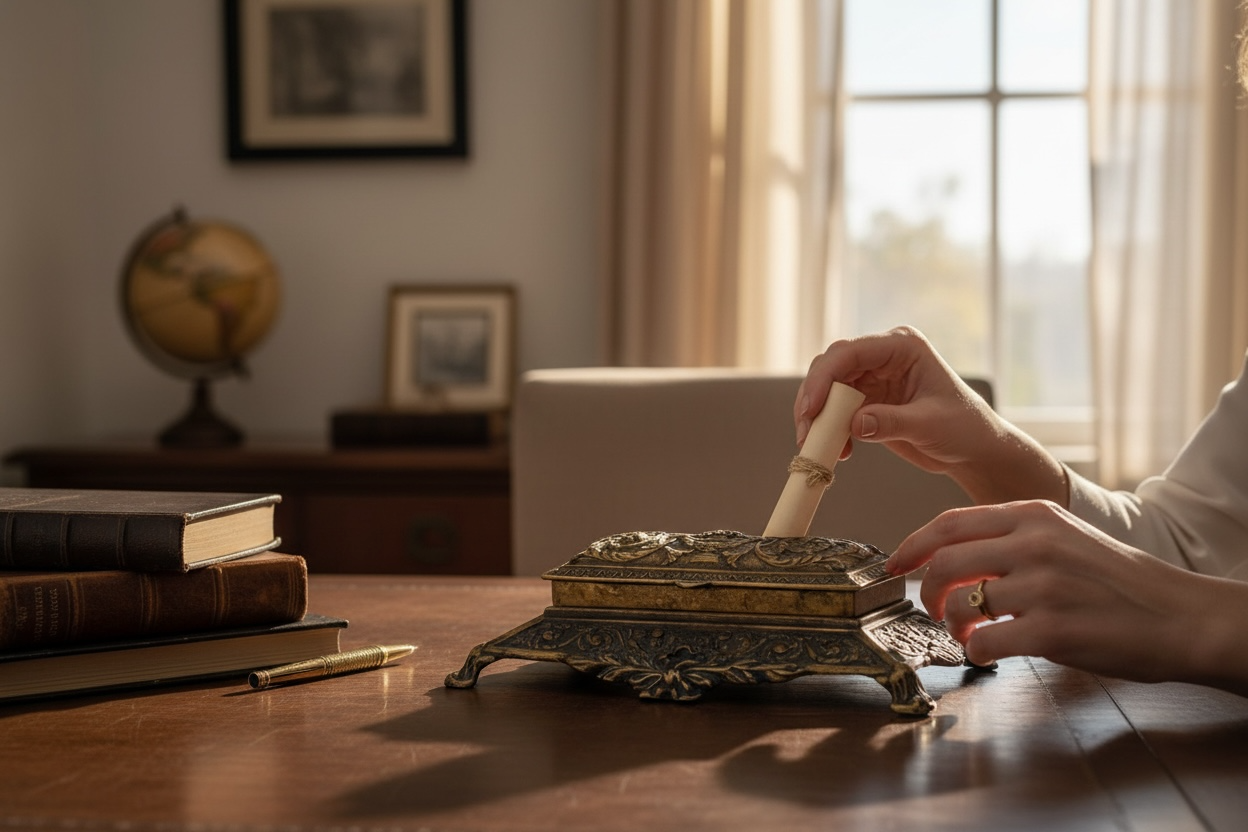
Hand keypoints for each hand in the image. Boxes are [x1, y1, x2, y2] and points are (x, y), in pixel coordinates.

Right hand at [794, 326, 1065, 504]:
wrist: (974, 451)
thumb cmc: (964, 429)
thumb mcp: (930, 425)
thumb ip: (891, 422)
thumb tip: (854, 424)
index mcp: (901, 347)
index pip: (849, 353)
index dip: (824, 378)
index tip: (812, 410)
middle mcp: (882, 357)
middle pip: (831, 369)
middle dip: (814, 400)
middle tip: (806, 433)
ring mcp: (872, 378)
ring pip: (827, 390)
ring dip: (817, 419)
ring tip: (817, 448)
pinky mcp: (867, 401)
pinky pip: (835, 412)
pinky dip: (829, 431)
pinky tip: (840, 453)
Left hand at [888, 500, 1247, 694]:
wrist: (1180, 615)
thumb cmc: (1118, 581)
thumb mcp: (1064, 537)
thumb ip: (1011, 539)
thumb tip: (953, 559)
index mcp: (1033, 514)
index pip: (949, 523)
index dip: (912, 546)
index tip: (894, 565)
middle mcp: (1034, 543)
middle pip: (945, 562)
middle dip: (927, 591)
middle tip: (932, 608)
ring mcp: (1042, 585)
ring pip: (962, 603)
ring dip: (953, 624)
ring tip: (968, 631)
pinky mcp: (1051, 629)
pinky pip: (985, 641)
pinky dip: (977, 651)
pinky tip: (990, 652)